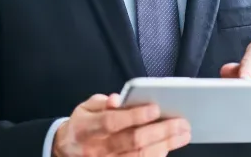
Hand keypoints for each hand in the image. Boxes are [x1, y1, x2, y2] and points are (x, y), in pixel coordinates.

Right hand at [53, 93, 189, 156]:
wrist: (67, 150)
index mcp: (85, 129)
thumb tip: (117, 99)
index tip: (156, 108)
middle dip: (159, 132)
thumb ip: (102, 102)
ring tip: (183, 134)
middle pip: (130, 142)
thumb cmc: (83, 125)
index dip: (134, 116)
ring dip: (164, 146)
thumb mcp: (86, 108)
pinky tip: (169, 146)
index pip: (111, 122)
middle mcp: (95, 150)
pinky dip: (156, 156)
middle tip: (181, 122)